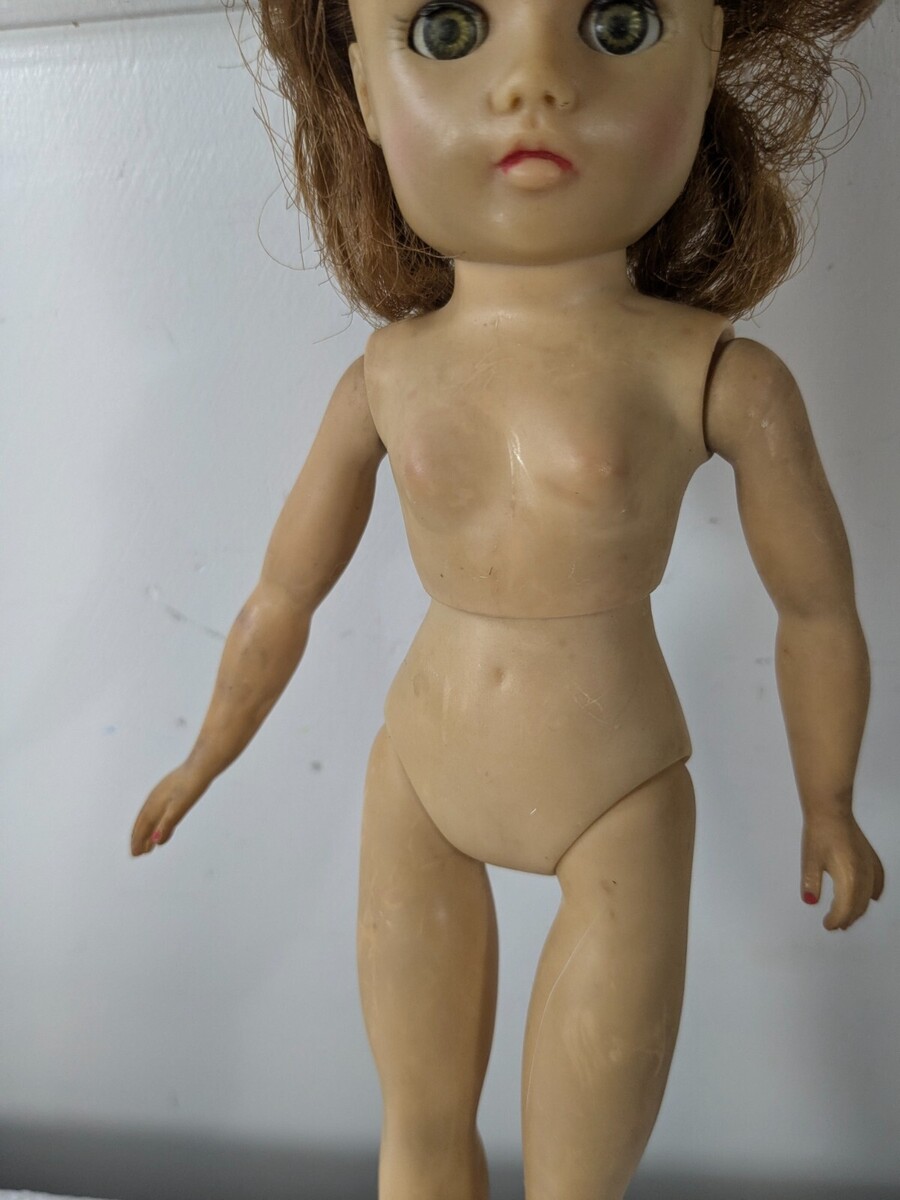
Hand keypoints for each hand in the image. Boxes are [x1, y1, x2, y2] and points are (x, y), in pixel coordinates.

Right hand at [131, 763, 207, 856]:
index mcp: (154, 805)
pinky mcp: (169, 791)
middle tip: (137, 854)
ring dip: (146, 831)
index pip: (142, 827)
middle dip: (138, 838)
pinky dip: (156, 821)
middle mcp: (153, 800)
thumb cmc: (190, 787)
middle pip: (142, 823)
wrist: (200, 767)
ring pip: (149, 816)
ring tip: (148, 844)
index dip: (138, 841)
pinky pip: (158, 810)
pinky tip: (161, 824)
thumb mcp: (179, 808)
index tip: (135, 855)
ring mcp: (160, 795)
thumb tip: (155, 841)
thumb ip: (167, 824)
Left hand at [801, 812, 884, 929]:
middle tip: (836, 924)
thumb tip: (810, 901)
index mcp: (849, 878)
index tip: (827, 925)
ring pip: (869, 896)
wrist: (831, 810)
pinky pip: (878, 882)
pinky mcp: (871, 858)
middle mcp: (864, 876)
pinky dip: (874, 893)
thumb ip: (810, 882)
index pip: (845, 908)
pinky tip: (872, 897)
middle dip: (848, 917)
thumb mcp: (809, 860)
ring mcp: (870, 866)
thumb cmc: (819, 834)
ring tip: (848, 916)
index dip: (836, 919)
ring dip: (859, 908)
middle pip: (859, 905)